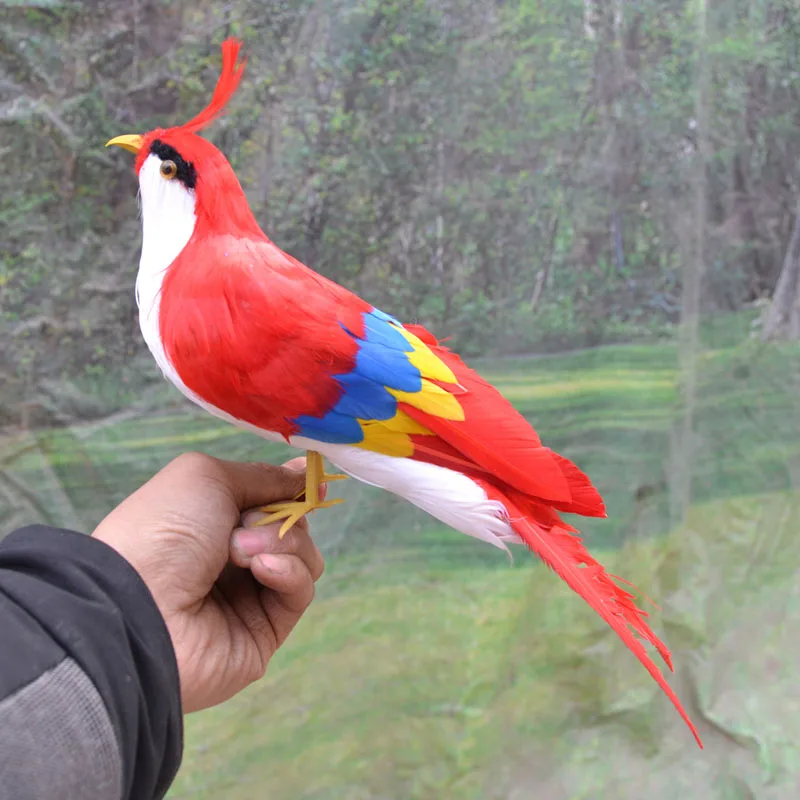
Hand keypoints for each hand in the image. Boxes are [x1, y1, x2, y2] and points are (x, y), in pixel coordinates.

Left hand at [92, 451, 324, 712]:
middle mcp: (233, 557)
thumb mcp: (209, 478)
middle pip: (293, 527)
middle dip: (280, 517)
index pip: (272, 500)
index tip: (314, 482)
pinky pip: (300, 591)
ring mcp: (251, 596)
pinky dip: (288, 572)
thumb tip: (307, 472)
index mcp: (213, 520)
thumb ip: (264, 475)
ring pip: (304, 556)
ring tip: (240, 552)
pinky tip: (260, 570)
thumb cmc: (163, 531)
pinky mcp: (266, 631)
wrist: (138, 606)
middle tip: (246, 523)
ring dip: (281, 543)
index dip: (293, 490)